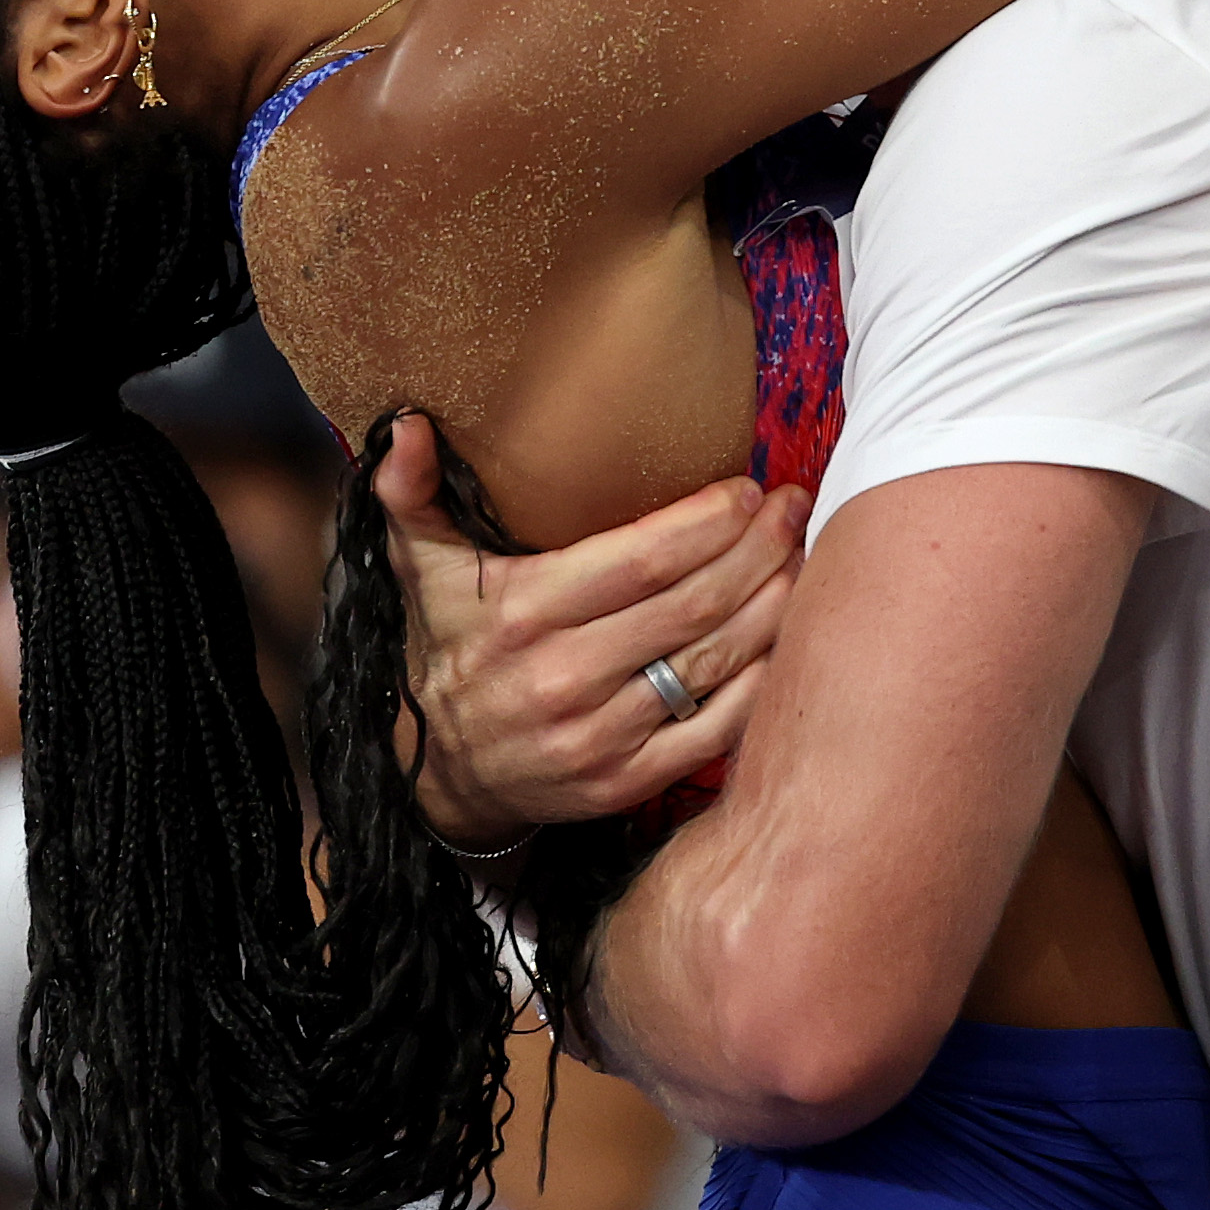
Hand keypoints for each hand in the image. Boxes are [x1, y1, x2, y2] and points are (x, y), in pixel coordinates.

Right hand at [372, 414, 800, 849]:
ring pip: (712, 664)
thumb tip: (407, 424)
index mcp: (523, 615)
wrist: (436, 774)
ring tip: (802, 558)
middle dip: (757, 550)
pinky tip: (787, 637)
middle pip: (691, 606)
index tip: (749, 489)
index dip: (708, 522)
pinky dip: (761, 682)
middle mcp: (562, 679)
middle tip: (795, 509)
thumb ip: (410, 491)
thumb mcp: (418, 567)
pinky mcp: (625, 784)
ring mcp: (599, 738)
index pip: (641, 561)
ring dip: (771, 607)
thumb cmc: (446, 647)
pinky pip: (715, 730)